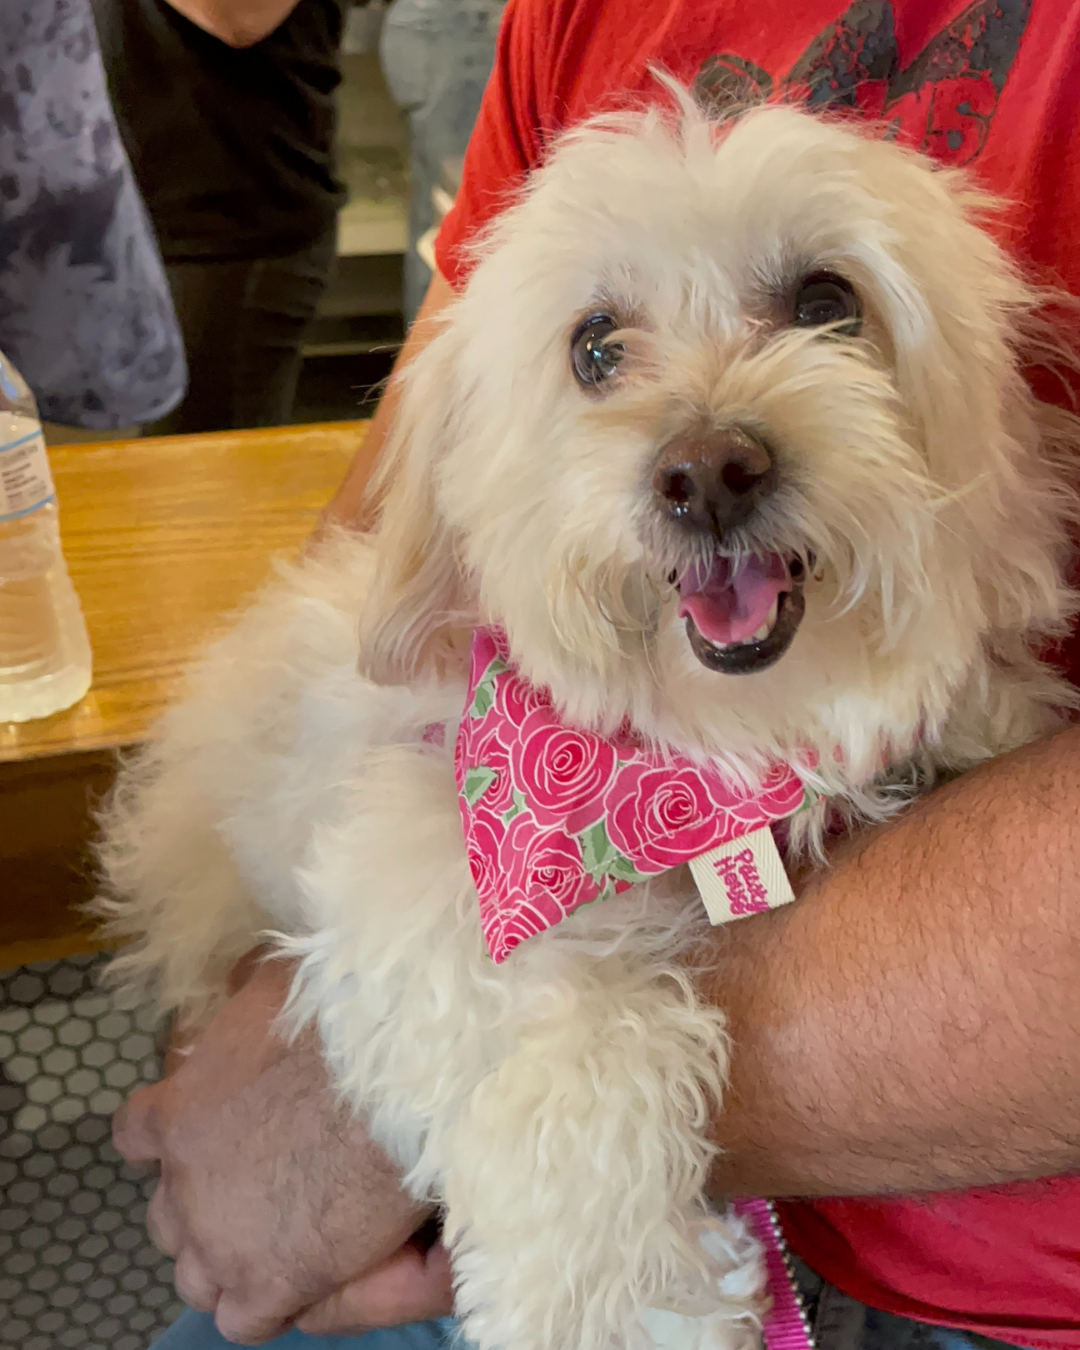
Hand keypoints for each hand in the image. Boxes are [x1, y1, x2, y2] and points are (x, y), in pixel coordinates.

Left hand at [113, 957, 433, 1342]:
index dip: (168, 1138)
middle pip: (166, 1216)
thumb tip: (235, 979)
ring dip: (227, 1258)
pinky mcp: (270, 1281)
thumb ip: (241, 991)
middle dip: (202, 1204)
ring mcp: (221, 1239)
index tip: (201, 1133)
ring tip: (275, 1237)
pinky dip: (264, 1302)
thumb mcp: (276, 981)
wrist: (394, 1078)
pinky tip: (297, 1276)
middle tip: (253, 1185)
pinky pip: (243, 1318)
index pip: (134, 1137)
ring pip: (196, 1273)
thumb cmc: (340, 1020)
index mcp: (176, 1111)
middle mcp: (184, 1182)